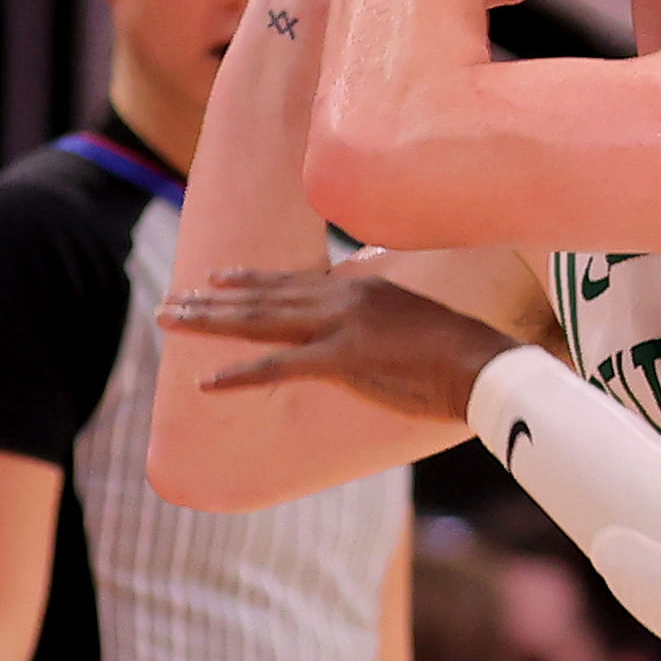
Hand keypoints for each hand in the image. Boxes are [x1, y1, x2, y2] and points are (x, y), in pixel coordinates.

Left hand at [160, 268, 518, 419]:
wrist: (489, 365)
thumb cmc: (466, 355)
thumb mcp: (418, 328)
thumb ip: (387, 326)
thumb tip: (375, 338)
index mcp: (363, 288)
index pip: (294, 281)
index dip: (251, 280)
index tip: (216, 278)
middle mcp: (345, 297)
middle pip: (266, 296)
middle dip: (213, 299)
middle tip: (172, 301)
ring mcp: (342, 326)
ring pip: (261, 321)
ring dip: (211, 323)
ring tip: (171, 321)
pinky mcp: (344, 358)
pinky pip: (280, 366)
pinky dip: (241, 374)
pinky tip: (206, 381)